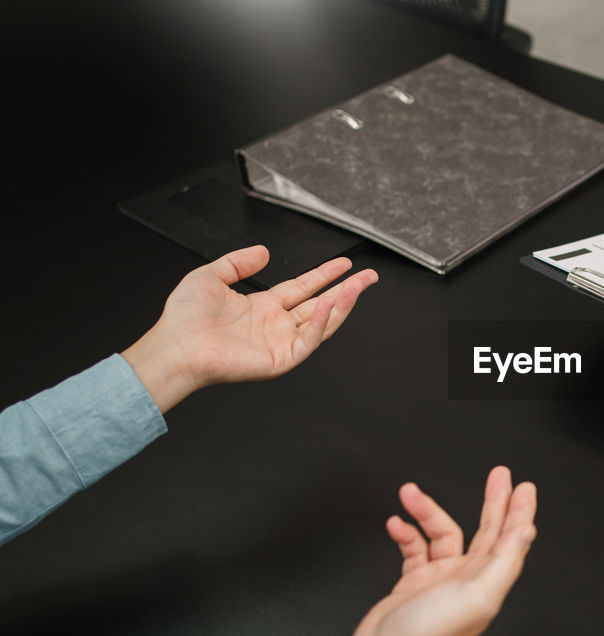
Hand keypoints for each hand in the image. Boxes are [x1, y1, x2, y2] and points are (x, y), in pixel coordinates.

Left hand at [121, 245, 377, 412]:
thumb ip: (238, 262)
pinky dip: (321, 324)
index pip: (303, 288)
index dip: (324, 275)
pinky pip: (308, 341)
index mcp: (263, 307)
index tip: (345, 264)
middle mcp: (276, 324)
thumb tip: (263, 252)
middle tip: (370, 276)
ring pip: (321, 322)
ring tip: (357, 287)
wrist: (176, 345)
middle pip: (321, 304)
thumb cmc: (185, 318)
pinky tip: (329, 305)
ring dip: (342, 304)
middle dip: (347, 290)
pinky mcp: (280, 359)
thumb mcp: (210, 276)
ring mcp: (280, 342)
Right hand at [349, 467, 537, 635]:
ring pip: (441, 533)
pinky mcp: (415, 582)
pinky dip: (406, 533)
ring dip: (426, 512)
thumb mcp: (478, 595)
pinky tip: (397, 523)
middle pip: (487, 530)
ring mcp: (441, 579)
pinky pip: (414, 548)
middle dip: (493, 501)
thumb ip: (504, 562)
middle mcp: (468, 578)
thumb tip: (527, 532)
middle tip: (499, 474)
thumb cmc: (431, 635)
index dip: (521, 512)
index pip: (512, 539)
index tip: (525, 488)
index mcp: (488, 581)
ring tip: (409, 493)